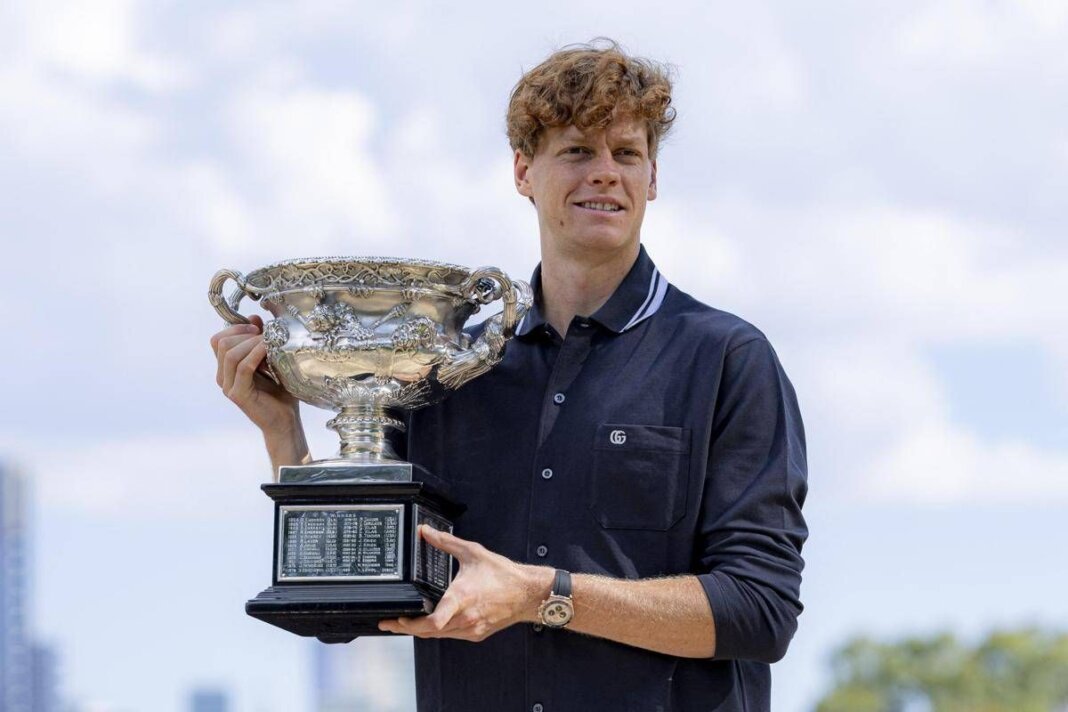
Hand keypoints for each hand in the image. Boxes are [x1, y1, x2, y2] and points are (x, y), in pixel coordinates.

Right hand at [209, 315, 299, 434]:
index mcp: (226, 368)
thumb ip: (260, 340)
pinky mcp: (238, 394)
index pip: (218, 339)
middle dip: (244, 333)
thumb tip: (254, 316)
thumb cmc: (280, 392)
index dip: (236, 328)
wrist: (285, 420)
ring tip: (269, 342)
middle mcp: (223, 376)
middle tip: (264, 335)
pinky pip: (243, 367)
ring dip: (251, 342)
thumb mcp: (271, 359)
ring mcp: (228, 386)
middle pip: (222, 342)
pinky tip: (269, 350)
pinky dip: (256, 354)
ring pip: (230, 353)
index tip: (256, 326)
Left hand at [378, 526, 551, 641]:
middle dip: (405, 628)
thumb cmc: (503, 574)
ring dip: (420, 631)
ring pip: (438, 636)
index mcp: (461, 598)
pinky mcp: (477, 634)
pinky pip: (451, 636)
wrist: (528, 593)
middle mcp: (464, 618)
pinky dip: (438, 631)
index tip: (396, 619)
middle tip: (388, 623)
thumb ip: (446, 542)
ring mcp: (471, 629)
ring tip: (404, 623)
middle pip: (428, 632)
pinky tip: (431, 623)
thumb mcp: (473, 552)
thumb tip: (426, 531)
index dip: (412, 624)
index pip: (434, 621)